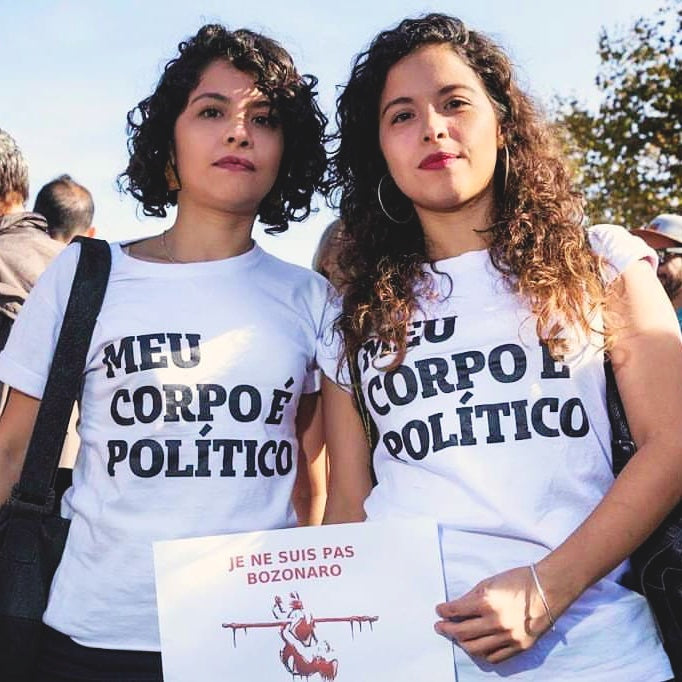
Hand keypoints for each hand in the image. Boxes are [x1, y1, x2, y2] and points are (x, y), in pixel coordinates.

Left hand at [434, 566, 554, 663]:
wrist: (548, 589)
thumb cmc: (519, 580)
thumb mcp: (490, 582)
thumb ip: (472, 596)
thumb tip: (457, 607)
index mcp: (487, 602)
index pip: (457, 611)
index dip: (444, 611)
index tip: (439, 611)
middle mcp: (496, 622)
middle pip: (462, 633)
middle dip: (447, 629)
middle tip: (440, 627)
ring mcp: (508, 637)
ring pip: (476, 649)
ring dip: (462, 643)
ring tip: (456, 637)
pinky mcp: (519, 647)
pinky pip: (494, 657)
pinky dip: (482, 653)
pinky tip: (476, 646)